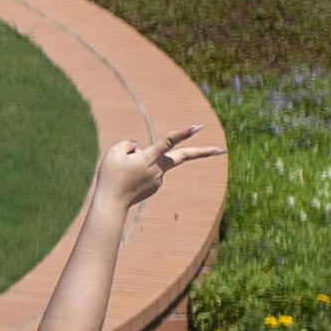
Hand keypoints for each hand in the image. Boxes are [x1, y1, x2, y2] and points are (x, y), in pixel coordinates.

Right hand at [95, 127, 217, 210]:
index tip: (198, 127)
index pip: (169, 142)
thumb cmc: (110, 177)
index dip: (184, 133)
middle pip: (183, 156)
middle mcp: (158, 169)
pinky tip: (128, 180)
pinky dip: (139, 171)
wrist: (111, 203)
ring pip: (153, 161)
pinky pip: (149, 172)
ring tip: (123, 174)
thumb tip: (139, 146)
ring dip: (139, 162)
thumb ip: (127, 144)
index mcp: (149, 158)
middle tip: (220, 150)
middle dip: (202, 153)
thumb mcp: (113, 153)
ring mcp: (158, 179)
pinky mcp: (155, 187)